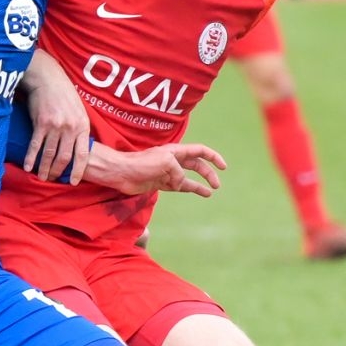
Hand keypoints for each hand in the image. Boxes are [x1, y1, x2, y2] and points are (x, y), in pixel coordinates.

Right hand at [19, 51, 91, 183]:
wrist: (48, 78)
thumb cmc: (63, 93)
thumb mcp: (79, 110)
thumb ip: (79, 128)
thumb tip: (79, 145)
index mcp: (82, 125)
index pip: (82, 154)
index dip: (78, 170)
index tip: (73, 182)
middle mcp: (70, 127)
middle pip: (65, 157)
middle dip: (58, 171)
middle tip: (51, 180)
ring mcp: (56, 126)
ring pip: (50, 153)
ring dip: (44, 168)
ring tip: (41, 177)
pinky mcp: (41, 123)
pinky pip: (36, 145)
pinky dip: (31, 157)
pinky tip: (28, 167)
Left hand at [84, 142, 226, 196]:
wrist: (122, 173)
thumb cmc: (141, 164)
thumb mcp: (165, 163)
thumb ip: (179, 172)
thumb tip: (182, 184)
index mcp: (176, 151)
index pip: (200, 151)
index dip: (213, 157)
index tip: (224, 167)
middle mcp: (173, 160)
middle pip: (196, 165)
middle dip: (208, 173)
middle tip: (217, 184)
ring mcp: (167, 172)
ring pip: (189, 177)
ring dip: (200, 183)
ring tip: (211, 191)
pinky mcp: (160, 183)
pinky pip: (179, 186)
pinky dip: (189, 189)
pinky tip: (197, 193)